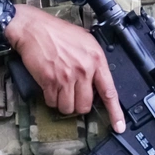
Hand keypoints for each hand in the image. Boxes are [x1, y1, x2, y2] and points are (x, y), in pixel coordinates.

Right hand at [5, 4, 125, 131]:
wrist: (34, 28)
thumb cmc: (59, 33)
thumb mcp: (86, 42)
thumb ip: (94, 62)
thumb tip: (97, 82)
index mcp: (96, 60)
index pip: (109, 91)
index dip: (115, 112)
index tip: (119, 126)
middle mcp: (83, 70)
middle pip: (85, 106)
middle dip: (78, 104)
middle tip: (72, 93)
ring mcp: (66, 77)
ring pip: (68, 108)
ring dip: (63, 103)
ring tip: (60, 89)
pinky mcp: (49, 81)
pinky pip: (52, 102)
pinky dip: (50, 99)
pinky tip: (49, 86)